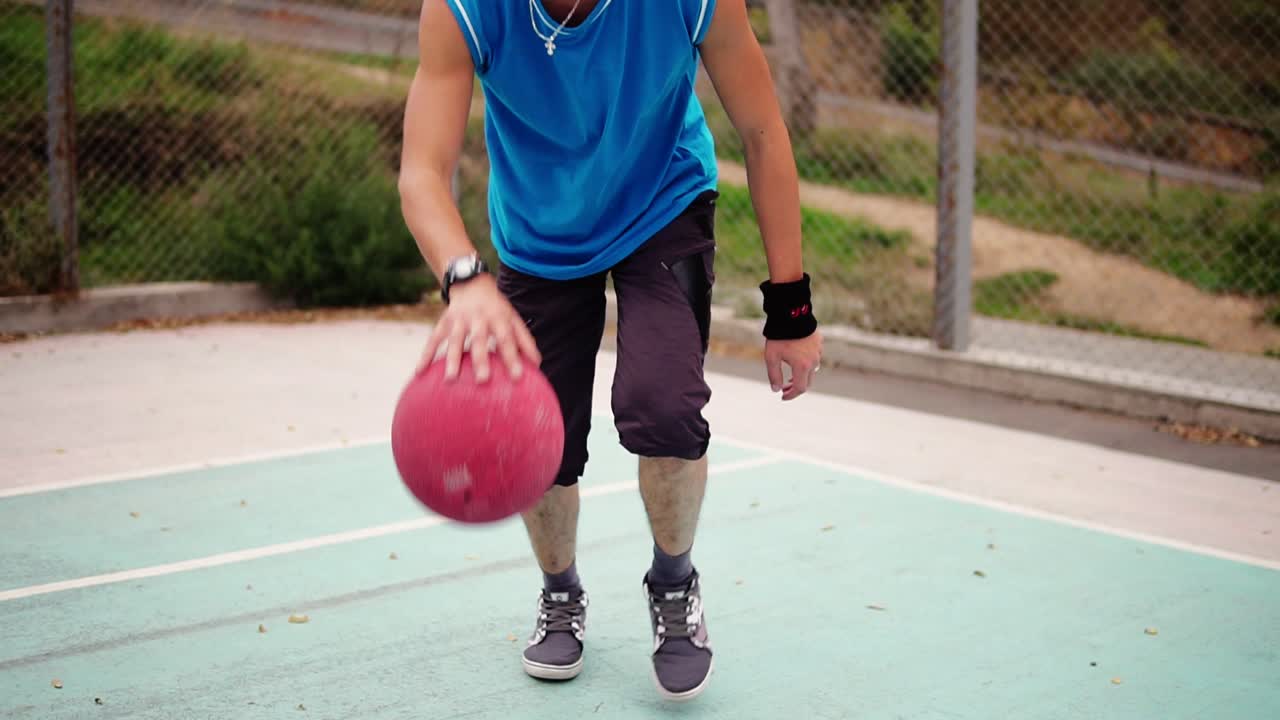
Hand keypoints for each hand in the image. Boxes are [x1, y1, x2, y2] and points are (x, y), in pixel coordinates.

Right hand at [419, 274, 540, 382]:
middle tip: (483, 380)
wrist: (471, 282)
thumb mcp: (513, 318)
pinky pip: (433, 339)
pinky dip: (426, 355)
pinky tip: (420, 373)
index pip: (507, 339)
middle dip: (481, 359)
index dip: (513, 357)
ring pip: (454, 340)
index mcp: (498, 318)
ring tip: (450, 379)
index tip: (518, 377)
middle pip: (479, 340)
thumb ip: (524, 340)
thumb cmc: (496, 307)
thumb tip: (537, 364)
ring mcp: (459, 320)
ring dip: (452, 359)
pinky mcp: (444, 322)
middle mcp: (478, 318)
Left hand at [764, 331, 822, 400]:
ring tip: (790, 376)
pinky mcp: (819, 343)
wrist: (791, 314)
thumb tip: (776, 390)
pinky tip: (796, 359)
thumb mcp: (771, 357)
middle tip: (784, 388)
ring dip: (801, 376)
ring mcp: (818, 352)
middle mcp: (814, 361)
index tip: (782, 396)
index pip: (800, 388)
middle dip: (795, 387)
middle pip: (807, 381)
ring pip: (812, 370)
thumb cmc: (779, 336)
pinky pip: (814, 357)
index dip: (791, 395)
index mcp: (802, 366)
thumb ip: (774, 375)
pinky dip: (806, 363)